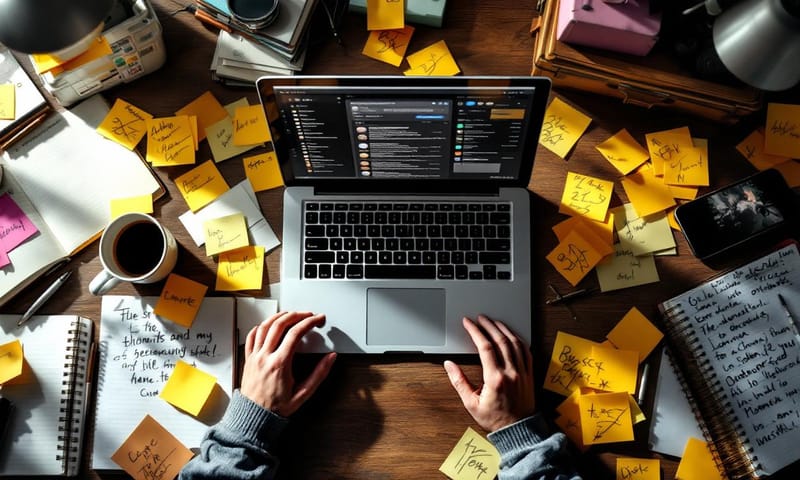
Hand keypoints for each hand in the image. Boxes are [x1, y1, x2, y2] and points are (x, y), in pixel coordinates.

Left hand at [240, 311, 336, 416]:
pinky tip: (268, 325)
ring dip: (279, 316)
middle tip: (308, 315)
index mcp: (280, 364)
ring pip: (265, 326)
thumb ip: (319, 374)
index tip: (318, 320)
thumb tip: (330, 358)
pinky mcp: (248, 359)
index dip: (309, 322)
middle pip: (280, 324)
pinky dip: (261, 326)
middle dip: (297, 315)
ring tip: (290, 314)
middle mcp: (265, 357)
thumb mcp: (303, 393)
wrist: (254, 417)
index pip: (296, 333)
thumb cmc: (277, 407)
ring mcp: (255, 356)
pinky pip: (251, 336)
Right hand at [444, 315, 534, 432]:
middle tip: (480, 318)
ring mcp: (522, 373)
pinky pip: (526, 351)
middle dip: (489, 325)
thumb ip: (459, 382)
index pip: (485, 347)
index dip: (475, 331)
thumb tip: (449, 365)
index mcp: (495, 379)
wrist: (518, 431)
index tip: (468, 323)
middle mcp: (511, 373)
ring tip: (494, 321)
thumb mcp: (471, 404)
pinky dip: (518, 339)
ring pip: (514, 343)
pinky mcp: (529, 375)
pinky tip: (511, 335)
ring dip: (503, 329)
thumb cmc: (495, 419)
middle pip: (500, 340)